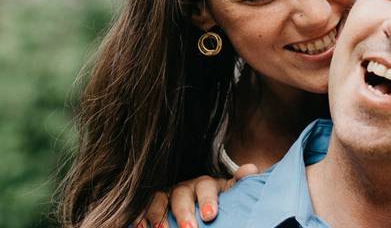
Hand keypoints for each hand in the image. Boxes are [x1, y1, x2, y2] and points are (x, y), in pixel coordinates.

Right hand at [134, 164, 258, 227]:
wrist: (202, 203)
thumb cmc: (216, 201)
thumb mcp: (228, 192)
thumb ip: (238, 183)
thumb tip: (250, 169)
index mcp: (205, 183)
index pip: (206, 187)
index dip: (208, 200)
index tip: (210, 215)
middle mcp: (184, 186)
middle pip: (181, 195)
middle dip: (184, 212)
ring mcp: (167, 194)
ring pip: (159, 200)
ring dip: (158, 215)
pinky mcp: (153, 204)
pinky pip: (143, 207)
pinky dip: (140, 216)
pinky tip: (139, 227)